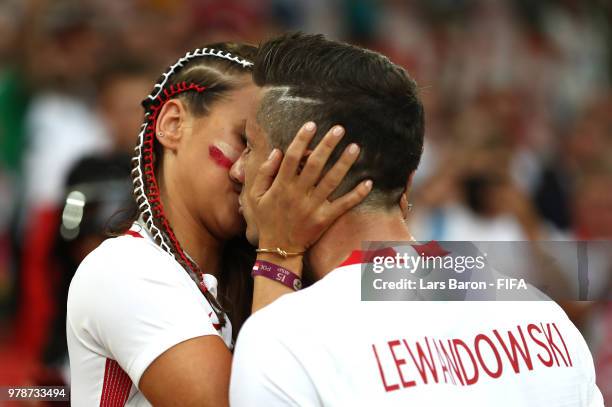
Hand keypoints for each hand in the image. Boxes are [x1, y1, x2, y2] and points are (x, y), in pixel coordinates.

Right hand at [246, 122, 372, 252]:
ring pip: (331, 181)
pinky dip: (356, 194)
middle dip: (327, 145)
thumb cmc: (266, 219)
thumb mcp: (255, 196)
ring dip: (344, 163)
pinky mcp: (324, 219)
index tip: (312, 125)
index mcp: (282, 186)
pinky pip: (343, 205)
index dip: (302, 139)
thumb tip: (277, 151)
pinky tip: (368, 182)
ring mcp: (313, 207)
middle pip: (315, 164)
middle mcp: (298, 194)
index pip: (293, 157)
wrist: (278, 250)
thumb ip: (264, 173)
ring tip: (355, 147)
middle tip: (340, 129)